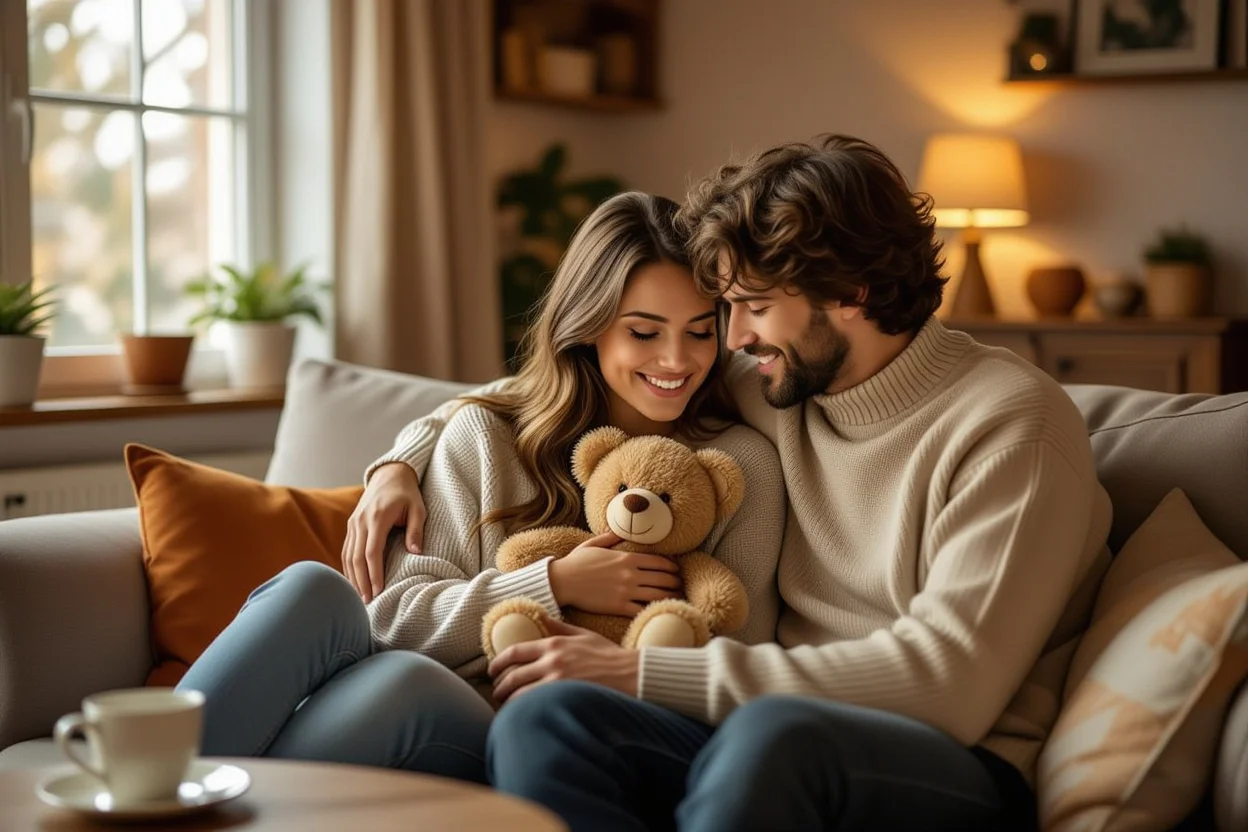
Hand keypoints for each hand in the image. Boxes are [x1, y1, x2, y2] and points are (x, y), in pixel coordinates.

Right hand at [343, 462, 426, 601]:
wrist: (389, 475)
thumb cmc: (407, 494)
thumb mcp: (418, 508)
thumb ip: (416, 530)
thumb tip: (416, 552)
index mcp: (377, 518)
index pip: (371, 552)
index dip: (374, 573)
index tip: (378, 591)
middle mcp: (361, 521)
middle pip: (356, 557)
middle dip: (361, 581)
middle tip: (367, 602)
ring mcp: (353, 523)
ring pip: (347, 555)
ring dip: (352, 577)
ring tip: (359, 597)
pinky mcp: (351, 525)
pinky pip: (346, 549)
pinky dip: (348, 567)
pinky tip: (353, 581)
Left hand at [490, 616, 639, 703]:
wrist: (631, 674)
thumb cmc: (609, 655)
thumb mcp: (583, 635)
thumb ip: (559, 628)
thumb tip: (539, 615)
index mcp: (554, 644)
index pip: (515, 652)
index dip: (498, 663)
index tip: (492, 671)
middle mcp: (552, 661)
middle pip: (512, 675)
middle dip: (499, 685)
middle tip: (496, 692)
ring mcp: (557, 681)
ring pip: (519, 693)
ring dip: (507, 701)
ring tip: (505, 706)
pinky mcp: (563, 697)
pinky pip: (533, 706)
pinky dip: (522, 711)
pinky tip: (520, 715)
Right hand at [548, 532, 681, 615]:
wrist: (561, 581)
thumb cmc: (575, 562)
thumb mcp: (593, 544)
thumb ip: (610, 537)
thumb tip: (620, 529)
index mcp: (627, 557)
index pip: (659, 561)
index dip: (672, 567)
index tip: (677, 571)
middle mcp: (630, 574)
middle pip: (663, 578)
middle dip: (675, 582)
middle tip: (680, 585)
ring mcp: (625, 591)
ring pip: (657, 595)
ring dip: (670, 597)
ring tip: (676, 598)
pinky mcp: (618, 606)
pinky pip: (642, 610)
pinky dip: (654, 611)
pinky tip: (659, 612)